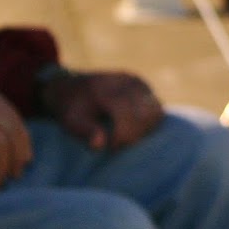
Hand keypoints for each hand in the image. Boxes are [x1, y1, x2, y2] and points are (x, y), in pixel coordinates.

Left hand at [42, 70, 163, 150]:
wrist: (74, 88)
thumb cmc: (73, 108)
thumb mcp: (71, 121)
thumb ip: (85, 131)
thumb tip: (100, 144)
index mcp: (111, 87)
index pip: (127, 113)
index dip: (122, 135)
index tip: (110, 147)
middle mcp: (130, 82)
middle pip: (147, 113)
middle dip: (134, 133)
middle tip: (117, 144)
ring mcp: (141, 85)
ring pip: (155, 112)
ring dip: (143, 130)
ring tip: (124, 138)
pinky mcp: (147, 91)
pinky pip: (156, 110)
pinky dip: (147, 125)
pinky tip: (130, 131)